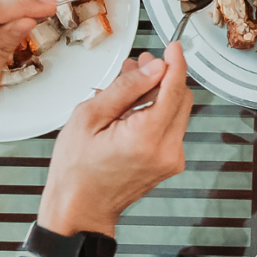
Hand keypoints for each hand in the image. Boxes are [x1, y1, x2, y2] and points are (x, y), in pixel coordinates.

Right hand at [37, 44, 192, 236]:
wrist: (80, 210)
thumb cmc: (76, 170)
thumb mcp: (88, 118)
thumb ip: (126, 89)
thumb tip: (154, 67)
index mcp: (146, 138)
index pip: (174, 89)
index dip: (176, 63)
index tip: (174, 47)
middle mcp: (167, 150)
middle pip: (181, 98)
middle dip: (164, 76)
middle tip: (142, 63)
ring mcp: (172, 159)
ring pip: (177, 111)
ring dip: (160, 92)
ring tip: (133, 81)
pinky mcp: (170, 162)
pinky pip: (170, 127)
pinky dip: (157, 111)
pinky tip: (135, 104)